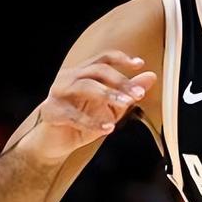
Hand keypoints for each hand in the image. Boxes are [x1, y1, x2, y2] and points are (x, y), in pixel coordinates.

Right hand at [29, 50, 156, 160]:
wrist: (53, 143)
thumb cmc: (81, 121)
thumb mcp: (110, 107)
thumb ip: (128, 92)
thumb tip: (151, 76)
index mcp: (82, 72)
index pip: (103, 58)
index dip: (121, 58)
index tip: (139, 64)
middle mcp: (68, 77)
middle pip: (96, 70)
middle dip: (120, 81)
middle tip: (139, 94)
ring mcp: (57, 93)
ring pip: (84, 86)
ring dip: (108, 94)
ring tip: (126, 105)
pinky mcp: (51, 112)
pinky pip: (73, 115)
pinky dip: (92, 122)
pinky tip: (107, 128)